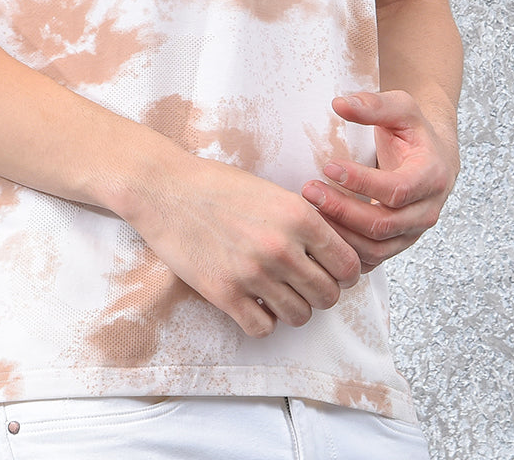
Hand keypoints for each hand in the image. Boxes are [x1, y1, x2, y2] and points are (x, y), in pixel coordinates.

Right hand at [124, 149, 362, 338]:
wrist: (165, 188)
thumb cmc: (217, 185)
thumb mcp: (271, 192)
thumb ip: (305, 221)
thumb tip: (335, 252)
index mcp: (298, 216)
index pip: (348, 265)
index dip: (344, 273)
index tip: (333, 272)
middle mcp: (281, 247)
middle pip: (328, 296)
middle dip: (320, 293)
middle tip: (303, 284)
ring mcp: (253, 273)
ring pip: (300, 316)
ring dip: (292, 308)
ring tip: (276, 292)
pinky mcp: (224, 294)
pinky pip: (263, 328)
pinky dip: (263, 320)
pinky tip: (253, 302)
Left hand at [301, 90, 458, 272]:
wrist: (433, 158)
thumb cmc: (414, 132)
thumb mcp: (401, 108)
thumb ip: (373, 105)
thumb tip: (339, 104)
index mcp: (432, 177)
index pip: (396, 190)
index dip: (361, 182)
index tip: (328, 166)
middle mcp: (426, 211)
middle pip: (382, 225)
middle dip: (342, 210)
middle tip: (309, 191)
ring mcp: (412, 232)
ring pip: (375, 248)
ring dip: (340, 234)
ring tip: (309, 211)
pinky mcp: (397, 244)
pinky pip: (370, 258)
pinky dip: (345, 251)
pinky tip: (320, 231)